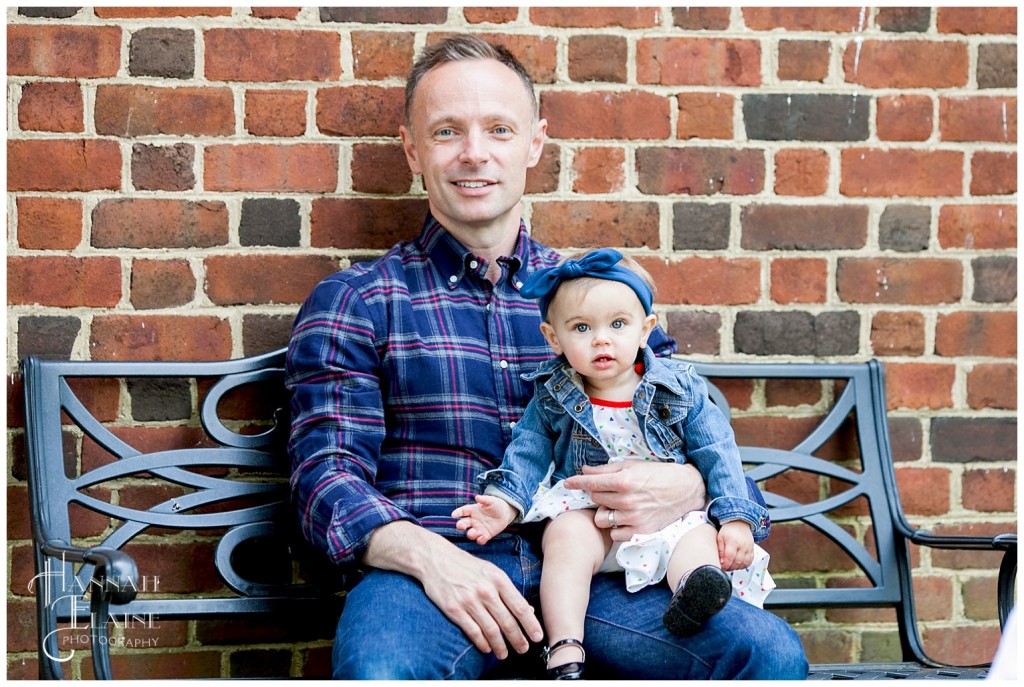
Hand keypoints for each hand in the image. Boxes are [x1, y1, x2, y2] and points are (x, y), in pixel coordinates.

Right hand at [364, 521, 543, 658]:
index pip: (520, 607)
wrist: (436, 559)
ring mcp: (469, 601)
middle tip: (523, 649)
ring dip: (500, 646)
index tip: (537, 636)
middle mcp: (486, 590)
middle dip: (518, 639)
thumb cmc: (466, 565)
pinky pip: (473, 632)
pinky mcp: (454, 609)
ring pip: (491, 630)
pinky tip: (487, 648)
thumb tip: (526, 610)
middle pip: (507, 622)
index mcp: (498, 579)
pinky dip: (482, 643)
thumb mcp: (490, 571)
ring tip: (504, 653)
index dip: (531, 625)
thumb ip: (507, 590)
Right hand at [452, 495, 516, 544]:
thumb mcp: (491, 501)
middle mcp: (473, 520)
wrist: (505, 514)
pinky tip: (483, 537)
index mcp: (473, 510)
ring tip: (475, 532)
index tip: (453, 515)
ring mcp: (479, 528)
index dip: (457, 513)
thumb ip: (484, 499)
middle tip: (461, 526)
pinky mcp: (485, 535)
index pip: (463, 511)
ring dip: (471, 534)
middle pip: (463, 524)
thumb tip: (477, 497)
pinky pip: (480, 540)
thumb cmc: (496, 505)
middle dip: (460, 526)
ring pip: (470, 533)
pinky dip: (480, 540)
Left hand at [562, 461, 704, 541]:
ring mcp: (634, 518)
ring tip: (616, 505)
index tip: (568, 483)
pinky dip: (615, 527)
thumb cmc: (659, 474)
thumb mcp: (633, 465)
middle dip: (597, 493)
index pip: (591, 483)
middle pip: (595, 499)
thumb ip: (607, 470)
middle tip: (609, 489)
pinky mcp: (641, 531)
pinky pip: (615, 534)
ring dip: (605, 511)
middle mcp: (627, 500)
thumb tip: (585, 471)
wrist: (686, 490)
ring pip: (601, 518)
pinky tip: (623, 518)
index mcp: (625, 481)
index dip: (576, 482)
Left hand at [718, 520, 754, 570]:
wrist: (740, 523)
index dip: (726, 564)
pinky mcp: (752, 549)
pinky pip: (750, 561)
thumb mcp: (720, 537)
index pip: (730, 556)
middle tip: (726, 568)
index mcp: (732, 541)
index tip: (722, 566)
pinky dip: (744, 565)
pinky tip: (739, 564)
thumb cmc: (728, 530)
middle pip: (737, 561)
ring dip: (737, 567)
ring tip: (731, 566)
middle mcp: (742, 545)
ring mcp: (748, 547)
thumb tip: (721, 561)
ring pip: (744, 563)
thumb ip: (720, 549)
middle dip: (731, 567)